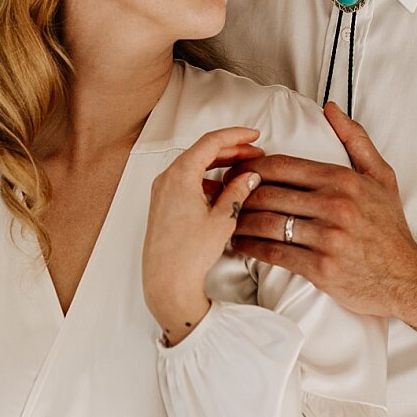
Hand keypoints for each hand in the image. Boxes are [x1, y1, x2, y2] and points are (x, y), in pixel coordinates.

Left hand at [143, 126, 264, 342]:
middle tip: (254, 153)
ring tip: (243, 170)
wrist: (167, 281)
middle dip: (230, 150)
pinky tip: (223, 189)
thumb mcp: (222, 219)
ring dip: (218, 165)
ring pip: (194, 166)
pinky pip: (186, 181)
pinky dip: (206, 179)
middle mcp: (167, 178)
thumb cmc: (190, 253)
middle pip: (201, 152)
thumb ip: (238, 191)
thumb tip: (250, 176)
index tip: (254, 135)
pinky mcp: (162, 205)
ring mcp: (162, 191)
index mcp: (180, 174)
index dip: (236, 136)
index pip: (211, 142)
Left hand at [229, 101, 416, 318]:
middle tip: (221, 196)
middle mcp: (335, 206)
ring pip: (267, 223)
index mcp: (343, 180)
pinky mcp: (320, 268)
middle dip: (239, 194)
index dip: (251, 167)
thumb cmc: (390, 227)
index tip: (236, 171)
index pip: (282, 166)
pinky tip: (240, 244)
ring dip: (240, 222)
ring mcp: (327, 238)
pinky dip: (251, 248)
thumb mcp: (382, 176)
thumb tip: (330, 107)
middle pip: (268, 193)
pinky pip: (274, 253)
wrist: (407, 278)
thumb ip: (355, 139)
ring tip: (225, 221)